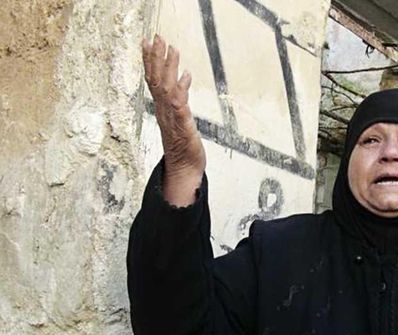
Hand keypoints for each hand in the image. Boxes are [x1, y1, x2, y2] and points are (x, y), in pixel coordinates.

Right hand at [142, 34, 205, 205]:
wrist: (184, 170)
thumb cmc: (183, 147)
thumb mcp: (180, 119)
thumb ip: (179, 100)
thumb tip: (182, 80)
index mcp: (162, 108)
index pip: (153, 80)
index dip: (150, 60)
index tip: (147, 42)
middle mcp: (164, 111)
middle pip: (156, 80)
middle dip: (156, 57)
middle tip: (156, 37)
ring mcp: (172, 118)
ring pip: (166, 88)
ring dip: (168, 68)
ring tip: (171, 49)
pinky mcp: (182, 126)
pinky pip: (179, 106)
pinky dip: (181, 90)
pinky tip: (186, 76)